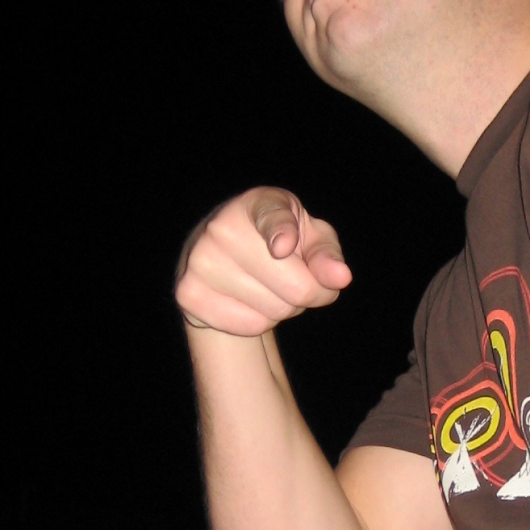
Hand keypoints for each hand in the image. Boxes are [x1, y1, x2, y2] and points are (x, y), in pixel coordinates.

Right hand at [175, 187, 351, 337]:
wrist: (220, 257)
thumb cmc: (279, 244)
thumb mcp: (310, 239)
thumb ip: (327, 255)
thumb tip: (340, 278)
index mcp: (257, 203)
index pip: (271, 217)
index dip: (280, 233)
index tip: (283, 247)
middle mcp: (222, 227)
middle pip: (296, 287)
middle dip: (310, 294)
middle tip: (299, 281)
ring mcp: (201, 261)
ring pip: (275, 311)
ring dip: (285, 309)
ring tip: (270, 287)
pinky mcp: (188, 293)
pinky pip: (250, 326)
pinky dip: (260, 322)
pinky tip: (248, 301)